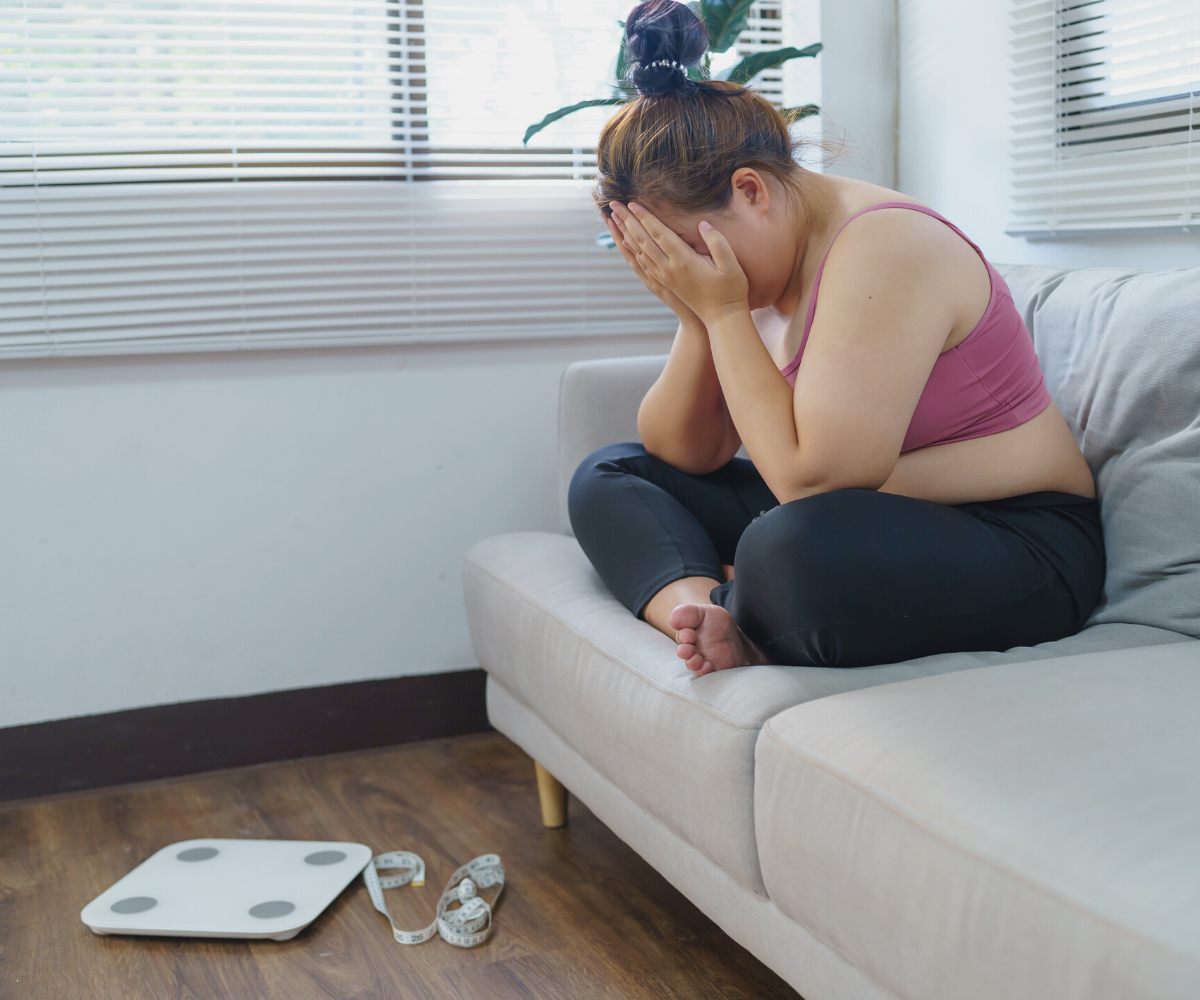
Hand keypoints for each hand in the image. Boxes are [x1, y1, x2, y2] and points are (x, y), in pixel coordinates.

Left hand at [609, 201, 749, 326]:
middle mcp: (669, 269)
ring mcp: (664, 278)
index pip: (659, 234)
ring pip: (639, 252)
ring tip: (612, 219)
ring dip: (624, 233)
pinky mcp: (664, 284)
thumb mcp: (731, 264)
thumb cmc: (730, 290)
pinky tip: (624, 242)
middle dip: (627, 220)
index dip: (645, 217)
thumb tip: (702, 224)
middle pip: (643, 240)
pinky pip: (641, 265)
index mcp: (684, 261)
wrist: (721, 318)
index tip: (632, 203)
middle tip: (613, 204)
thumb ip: (717, 241)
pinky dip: (630, 251)